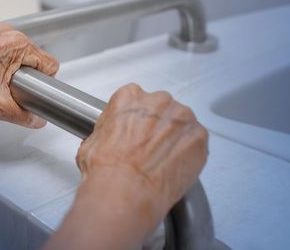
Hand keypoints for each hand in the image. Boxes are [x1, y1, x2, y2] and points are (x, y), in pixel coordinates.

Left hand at [0, 21, 58, 127]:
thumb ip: (25, 116)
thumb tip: (37, 120)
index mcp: (17, 45)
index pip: (48, 63)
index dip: (42, 80)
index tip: (28, 88)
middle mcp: (6, 31)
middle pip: (30, 54)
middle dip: (23, 71)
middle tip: (5, 85)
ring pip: (12, 47)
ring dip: (8, 61)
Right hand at [45, 84, 207, 249]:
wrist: (124, 191)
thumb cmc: (106, 169)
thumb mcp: (91, 141)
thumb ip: (108, 129)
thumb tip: (110, 136)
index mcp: (130, 97)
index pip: (137, 98)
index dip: (137, 118)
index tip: (136, 132)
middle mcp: (157, 101)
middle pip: (162, 108)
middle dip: (158, 126)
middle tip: (149, 149)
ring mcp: (181, 118)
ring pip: (181, 123)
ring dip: (175, 138)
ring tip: (163, 160)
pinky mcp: (198, 137)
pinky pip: (197, 141)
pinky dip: (190, 153)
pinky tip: (175, 167)